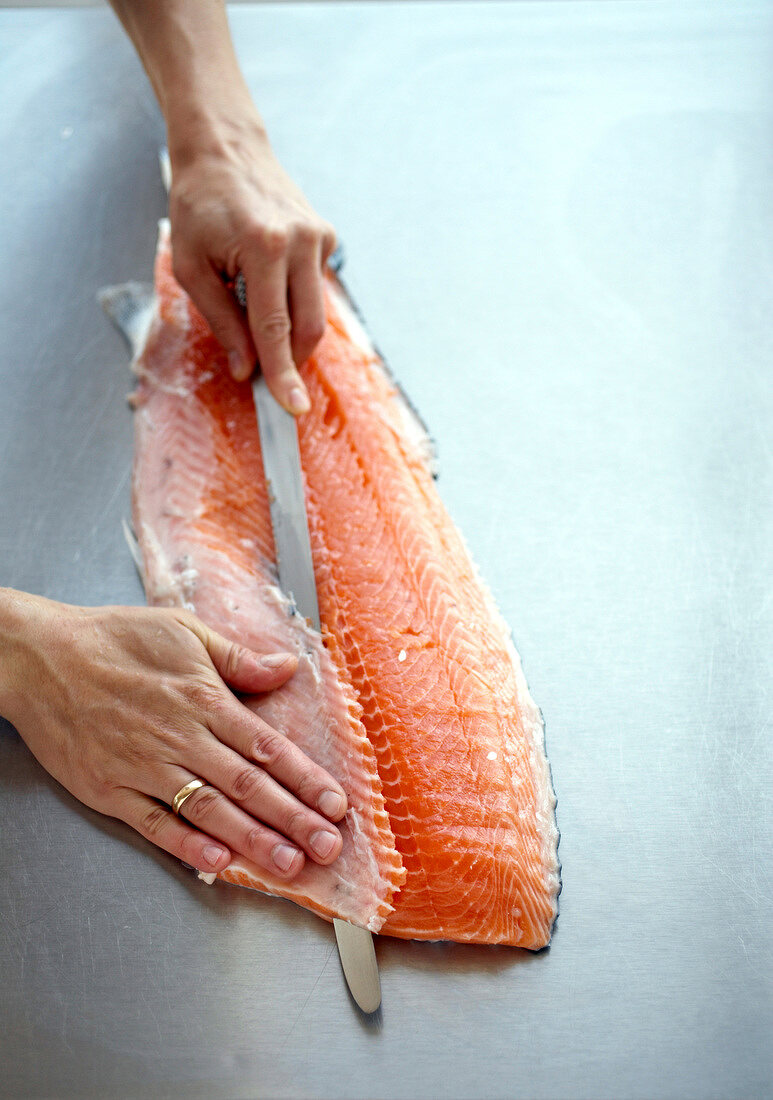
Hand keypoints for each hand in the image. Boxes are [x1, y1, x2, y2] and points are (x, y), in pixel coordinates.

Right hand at [0, 594, 346, 878]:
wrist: (41, 658)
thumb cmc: (113, 639)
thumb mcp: (183, 631)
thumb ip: (237, 658)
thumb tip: (286, 667)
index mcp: (203, 699)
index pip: (268, 746)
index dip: (306, 778)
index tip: (336, 804)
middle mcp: (181, 737)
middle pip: (248, 786)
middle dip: (294, 819)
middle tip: (328, 847)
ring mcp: (145, 767)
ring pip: (210, 810)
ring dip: (253, 841)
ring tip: (289, 865)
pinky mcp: (110, 789)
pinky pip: (155, 823)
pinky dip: (186, 845)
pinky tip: (218, 862)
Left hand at [169, 117, 336, 414]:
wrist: (224, 148)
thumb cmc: (199, 205)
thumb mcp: (191, 267)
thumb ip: (222, 321)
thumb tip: (246, 368)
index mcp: (263, 246)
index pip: (275, 327)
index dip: (283, 372)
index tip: (292, 406)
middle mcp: (300, 241)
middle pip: (308, 327)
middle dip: (291, 361)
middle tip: (272, 382)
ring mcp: (319, 238)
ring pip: (315, 313)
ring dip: (289, 331)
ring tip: (255, 317)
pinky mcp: (326, 238)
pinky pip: (313, 290)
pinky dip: (293, 303)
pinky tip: (267, 283)